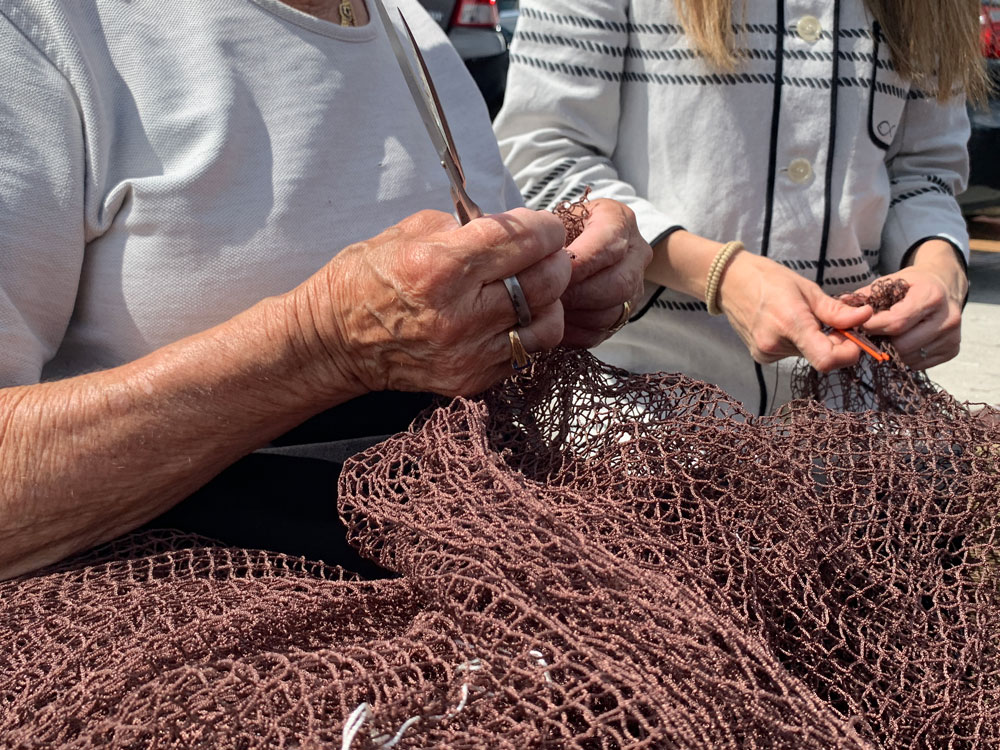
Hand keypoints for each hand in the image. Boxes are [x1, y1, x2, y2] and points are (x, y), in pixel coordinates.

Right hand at [297, 208, 570, 396]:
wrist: (333, 342)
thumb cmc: (366, 280)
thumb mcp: (408, 233)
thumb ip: (465, 227)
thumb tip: (508, 227)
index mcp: (442, 267)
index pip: (525, 241)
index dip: (546, 228)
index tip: (545, 226)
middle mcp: (459, 315)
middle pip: (546, 283)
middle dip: (555, 260)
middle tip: (547, 254)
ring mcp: (468, 354)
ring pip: (547, 326)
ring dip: (549, 302)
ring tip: (533, 290)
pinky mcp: (471, 380)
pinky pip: (524, 354)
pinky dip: (527, 333)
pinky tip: (510, 318)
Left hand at [558, 198, 652, 347]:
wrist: (577, 239)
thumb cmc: (561, 227)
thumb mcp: (557, 218)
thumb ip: (551, 237)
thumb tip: (538, 263)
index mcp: (620, 221)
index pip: (608, 247)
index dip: (579, 265)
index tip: (551, 273)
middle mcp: (636, 254)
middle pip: (618, 284)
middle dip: (578, 295)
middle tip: (547, 298)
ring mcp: (634, 287)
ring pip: (612, 312)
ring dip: (576, 316)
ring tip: (549, 311)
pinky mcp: (623, 314)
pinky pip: (602, 332)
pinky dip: (576, 332)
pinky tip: (555, 325)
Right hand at [717, 252, 873, 370]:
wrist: (730, 282)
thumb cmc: (770, 279)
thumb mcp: (807, 289)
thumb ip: (836, 311)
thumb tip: (866, 317)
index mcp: (791, 323)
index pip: (827, 360)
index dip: (848, 354)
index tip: (854, 339)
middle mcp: (775, 344)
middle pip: (820, 356)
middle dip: (834, 342)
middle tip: (832, 322)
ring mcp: (766, 353)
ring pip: (807, 355)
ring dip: (815, 341)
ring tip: (803, 318)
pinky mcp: (761, 356)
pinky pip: (792, 354)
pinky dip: (799, 343)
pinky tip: (787, 325)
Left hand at [858, 240, 966, 368]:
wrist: (945, 285)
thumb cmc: (913, 284)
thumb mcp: (891, 281)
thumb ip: (866, 296)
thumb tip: (839, 306)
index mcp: (931, 296)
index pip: (896, 322)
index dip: (873, 327)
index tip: (859, 326)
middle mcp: (947, 317)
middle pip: (902, 343)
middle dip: (882, 340)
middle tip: (873, 333)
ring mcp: (952, 336)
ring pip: (909, 357)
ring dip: (893, 350)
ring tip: (889, 336)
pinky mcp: (953, 350)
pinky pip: (919, 364)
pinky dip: (906, 357)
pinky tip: (904, 341)